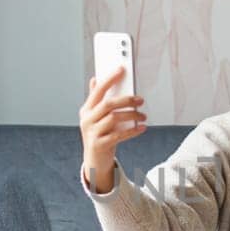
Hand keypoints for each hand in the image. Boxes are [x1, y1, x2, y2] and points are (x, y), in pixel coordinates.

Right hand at [79, 66, 146, 192]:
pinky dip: (132, 131)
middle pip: (108, 104)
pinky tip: (142, 128)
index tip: (121, 69)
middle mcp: (87, 120)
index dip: (110, 79)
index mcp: (86, 110)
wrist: (95, 161)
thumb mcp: (95, 117)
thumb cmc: (99, 135)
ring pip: (114, 118)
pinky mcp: (100, 144)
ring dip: (132, 115)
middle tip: (141, 100)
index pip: (98, 90)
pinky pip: (119, 135)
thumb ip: (96, 99)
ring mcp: (92, 132)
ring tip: (143, 116)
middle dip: (126, 100)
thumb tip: (95, 79)